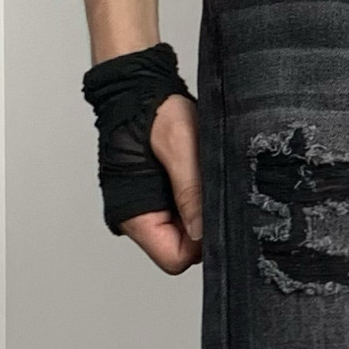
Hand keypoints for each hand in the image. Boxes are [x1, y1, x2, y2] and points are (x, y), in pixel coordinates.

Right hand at [122, 92, 203, 272]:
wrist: (140, 90)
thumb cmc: (153, 111)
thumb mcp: (179, 146)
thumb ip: (191, 191)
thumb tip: (204, 233)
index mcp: (134, 214)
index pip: (174, 258)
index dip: (200, 244)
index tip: (214, 214)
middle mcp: (139, 219)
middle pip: (182, 250)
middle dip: (203, 229)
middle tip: (213, 192)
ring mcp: (150, 210)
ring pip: (187, 234)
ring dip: (201, 212)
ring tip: (204, 177)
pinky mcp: (160, 199)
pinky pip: (186, 216)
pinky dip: (198, 202)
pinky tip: (201, 177)